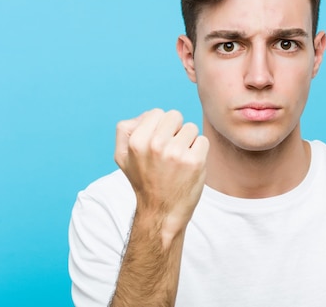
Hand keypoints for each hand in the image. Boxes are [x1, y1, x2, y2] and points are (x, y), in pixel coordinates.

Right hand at [114, 109, 209, 238]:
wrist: (162, 212)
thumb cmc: (144, 181)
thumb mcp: (122, 156)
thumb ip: (126, 129)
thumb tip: (147, 114)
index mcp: (136, 141)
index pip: (156, 112)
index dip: (160, 126)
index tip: (158, 144)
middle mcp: (155, 145)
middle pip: (175, 116)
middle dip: (175, 131)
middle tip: (169, 152)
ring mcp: (176, 153)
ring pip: (190, 128)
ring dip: (188, 142)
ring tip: (178, 161)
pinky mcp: (195, 161)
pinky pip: (202, 141)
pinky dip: (199, 151)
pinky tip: (189, 166)